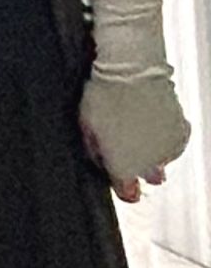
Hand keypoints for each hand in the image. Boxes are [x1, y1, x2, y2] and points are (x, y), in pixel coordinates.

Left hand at [81, 69, 189, 201]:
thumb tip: (102, 163)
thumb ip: (96, 154)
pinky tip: (151, 118)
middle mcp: (151, 165)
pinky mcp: (182, 134)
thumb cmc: (105, 97)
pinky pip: (174, 142)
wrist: (132, 72)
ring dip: (152, 148)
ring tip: (138, 124)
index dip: (123, 188)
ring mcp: (169, 150)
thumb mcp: (85, 128)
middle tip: (127, 143)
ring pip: (162, 159)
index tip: (120, 180)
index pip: (128, 194)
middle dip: (138, 165)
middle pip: (148, 176)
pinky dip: (165, 135)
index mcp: (125, 167)